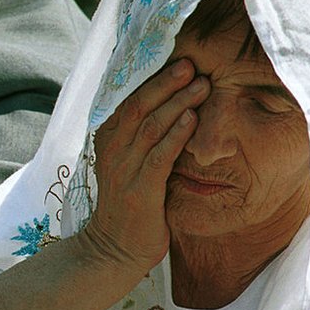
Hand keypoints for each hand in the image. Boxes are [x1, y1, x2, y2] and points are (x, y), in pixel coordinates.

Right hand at [84, 58, 209, 272]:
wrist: (114, 249)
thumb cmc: (129, 205)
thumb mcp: (129, 164)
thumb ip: (142, 138)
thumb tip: (170, 106)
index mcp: (109, 139)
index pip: (129, 99)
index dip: (152, 79)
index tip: (176, 60)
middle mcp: (112, 149)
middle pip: (138, 105)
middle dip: (165, 82)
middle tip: (190, 63)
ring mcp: (124, 169)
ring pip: (150, 125)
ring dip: (177, 102)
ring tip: (201, 85)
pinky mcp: (140, 189)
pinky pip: (159, 155)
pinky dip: (176, 134)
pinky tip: (192, 119)